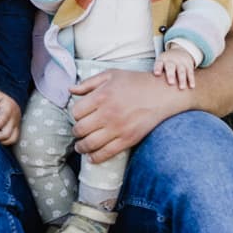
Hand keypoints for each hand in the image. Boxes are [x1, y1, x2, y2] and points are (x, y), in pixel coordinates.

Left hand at [0, 91, 20, 145]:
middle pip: (6, 134)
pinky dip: (5, 141)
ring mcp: (16, 125)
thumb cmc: (3, 96)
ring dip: (0, 141)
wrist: (14, 97)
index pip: (0, 123)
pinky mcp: (17, 129)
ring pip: (11, 139)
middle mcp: (14, 120)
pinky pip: (13, 139)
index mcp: (8, 111)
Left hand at [70, 69, 193, 163]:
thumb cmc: (136, 82)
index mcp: (102, 95)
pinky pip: (106, 153)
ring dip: (81, 147)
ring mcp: (118, 128)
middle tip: (78, 132)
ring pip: (90, 144)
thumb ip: (89, 83)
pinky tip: (91, 157)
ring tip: (80, 146)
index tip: (79, 116)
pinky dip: (95, 158)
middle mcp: (108, 113)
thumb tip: (70, 90)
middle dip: (76, 132)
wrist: (162, 94)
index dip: (75, 115)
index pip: (76, 112)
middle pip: (80, 129)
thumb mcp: (111, 75)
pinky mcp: (128, 139)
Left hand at [154, 46, 198, 89]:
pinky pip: (190, 73)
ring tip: (181, 88)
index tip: (156, 74)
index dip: (158, 68)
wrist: (181, 51)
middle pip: (171, 67)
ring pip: (182, 71)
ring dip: (182, 79)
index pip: (159, 63)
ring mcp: (181, 63)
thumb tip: (150, 87)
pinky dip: (191, 80)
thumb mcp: (161, 63)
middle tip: (171, 83)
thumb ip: (157, 72)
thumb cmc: (167, 62)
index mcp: (163, 60)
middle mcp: (172, 60)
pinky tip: (191, 86)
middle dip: (171, 75)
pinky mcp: (189, 66)